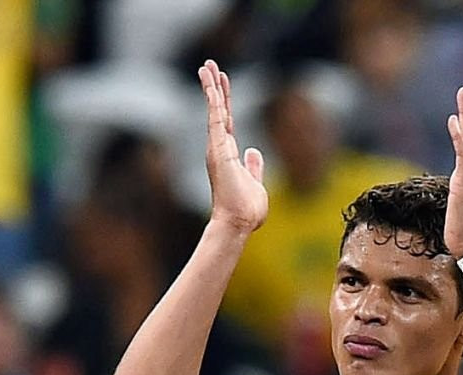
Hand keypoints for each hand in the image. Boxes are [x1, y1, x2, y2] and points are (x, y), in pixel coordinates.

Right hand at [198, 60, 266, 235]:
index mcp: (229, 154)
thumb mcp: (255, 182)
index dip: (225, 100)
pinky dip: (213, 103)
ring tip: (207, 66)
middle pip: (218, 110)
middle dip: (214, 86)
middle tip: (210, 65)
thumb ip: (253, 166)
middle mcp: (220, 148)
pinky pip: (216, 121)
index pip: (227, 121)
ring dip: (211, 87)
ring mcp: (218, 148)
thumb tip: (254, 151)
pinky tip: (211, 85)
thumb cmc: (246, 209)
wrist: (239, 222)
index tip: (222, 81)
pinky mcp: (218, 151)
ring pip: (214, 111)